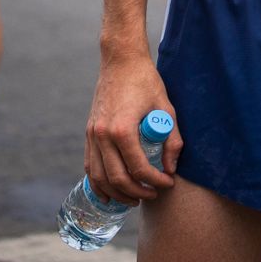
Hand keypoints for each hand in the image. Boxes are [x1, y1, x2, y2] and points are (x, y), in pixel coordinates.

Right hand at [84, 53, 180, 203]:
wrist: (121, 61)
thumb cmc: (146, 81)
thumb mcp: (166, 108)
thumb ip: (172, 138)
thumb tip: (171, 167)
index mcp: (122, 129)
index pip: (138, 168)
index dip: (155, 181)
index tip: (168, 183)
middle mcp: (102, 135)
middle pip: (117, 178)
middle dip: (136, 192)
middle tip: (153, 195)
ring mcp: (92, 135)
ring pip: (98, 177)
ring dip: (116, 193)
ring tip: (134, 199)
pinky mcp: (89, 133)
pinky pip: (90, 165)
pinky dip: (98, 182)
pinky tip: (109, 191)